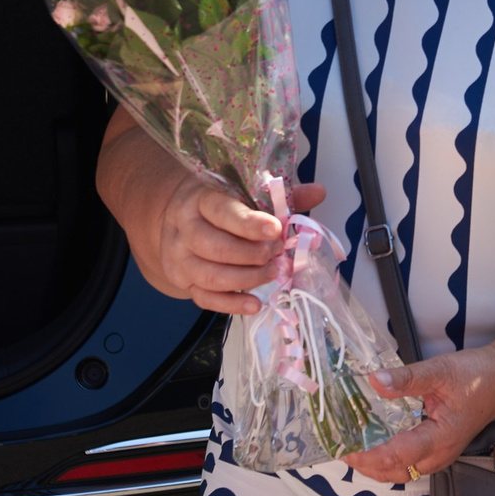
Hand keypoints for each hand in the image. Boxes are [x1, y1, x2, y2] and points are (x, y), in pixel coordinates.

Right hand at [153, 180, 325, 316]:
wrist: (176, 217)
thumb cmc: (218, 203)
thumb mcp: (242, 190)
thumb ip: (279, 194)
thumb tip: (317, 192)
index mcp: (200, 199)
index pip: (222, 212)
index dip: (249, 224)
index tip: (276, 230)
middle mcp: (184, 228)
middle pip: (215, 248)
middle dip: (252, 255)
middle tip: (277, 253)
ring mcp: (179, 257)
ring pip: (211, 276)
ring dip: (247, 279)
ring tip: (271, 273)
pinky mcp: (182, 281)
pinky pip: (205, 299)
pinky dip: (232, 305)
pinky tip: (254, 303)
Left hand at [340, 342, 494, 484]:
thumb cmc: (476, 376)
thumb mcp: (440, 370)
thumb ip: (406, 378)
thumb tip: (375, 381)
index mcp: (441, 438)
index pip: (397, 456)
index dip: (368, 455)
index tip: (344, 446)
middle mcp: (439, 455)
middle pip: (394, 472)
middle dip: (364, 464)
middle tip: (339, 445)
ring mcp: (438, 456)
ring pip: (399, 472)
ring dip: (374, 464)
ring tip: (350, 444)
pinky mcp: (436, 450)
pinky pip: (407, 463)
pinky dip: (386, 457)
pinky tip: (372, 440)